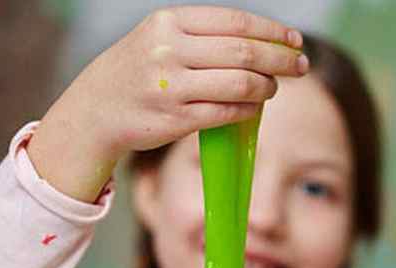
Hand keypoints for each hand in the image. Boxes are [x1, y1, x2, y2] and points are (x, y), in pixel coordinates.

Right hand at [29, 6, 308, 201]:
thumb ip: (204, 35)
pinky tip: (254, 106)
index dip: (272, 32)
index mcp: (168, 21)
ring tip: (274, 88)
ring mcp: (172, 85)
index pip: (236, 22)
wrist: (95, 109)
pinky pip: (228, 112)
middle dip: (281, 59)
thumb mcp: (160, 37)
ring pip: (241, 83)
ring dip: (268, 87)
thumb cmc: (138, 70)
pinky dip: (249, 109)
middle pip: (245, 52)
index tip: (294, 40)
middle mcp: (169, 50)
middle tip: (301, 66)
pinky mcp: (176, 118)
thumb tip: (265, 41)